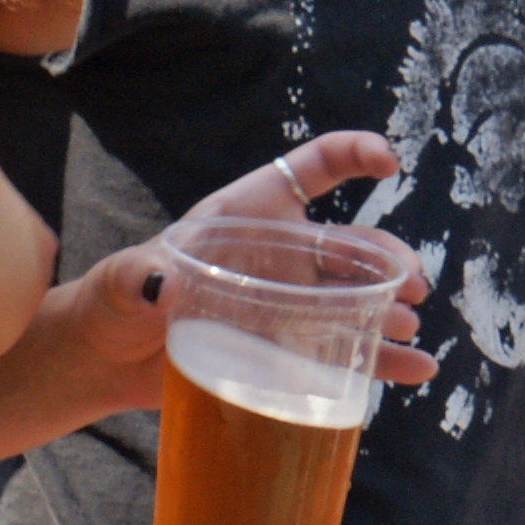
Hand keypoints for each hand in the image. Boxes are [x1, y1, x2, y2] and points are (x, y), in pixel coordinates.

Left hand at [65, 133, 438, 413]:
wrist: (109, 361)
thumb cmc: (113, 303)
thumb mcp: (120, 282)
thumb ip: (137, 276)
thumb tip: (159, 283)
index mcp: (246, 217)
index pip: (309, 170)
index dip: (350, 155)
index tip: (386, 158)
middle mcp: (278, 255)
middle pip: (348, 243)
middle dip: (386, 258)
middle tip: (411, 285)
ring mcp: (288, 303)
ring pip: (356, 298)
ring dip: (389, 309)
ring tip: (410, 328)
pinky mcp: (286, 351)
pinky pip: (345, 351)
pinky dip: (381, 359)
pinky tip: (415, 370)